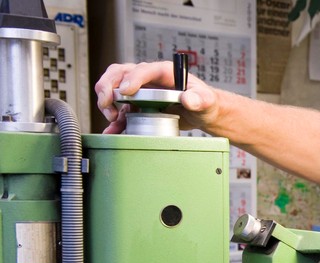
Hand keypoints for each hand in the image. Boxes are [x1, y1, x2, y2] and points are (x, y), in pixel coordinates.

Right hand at [94, 61, 218, 133]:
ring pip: (114, 89)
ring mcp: (141, 92)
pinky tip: (112, 129)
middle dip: (108, 85)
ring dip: (107, 102)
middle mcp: (148, 79)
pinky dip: (114, 120)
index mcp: (164, 72)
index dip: (133, 78)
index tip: (127, 91)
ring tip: (112, 118)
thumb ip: (199, 99)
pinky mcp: (138, 106)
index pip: (144, 70)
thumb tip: (187, 100)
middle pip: (120, 73)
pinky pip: (121, 110)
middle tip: (107, 102)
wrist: (202, 113)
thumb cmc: (204, 101)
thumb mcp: (206, 100)